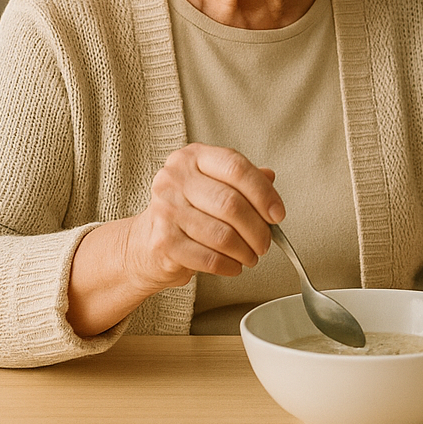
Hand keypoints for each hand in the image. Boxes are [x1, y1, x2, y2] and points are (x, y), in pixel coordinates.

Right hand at [124, 143, 285, 295]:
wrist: (145, 242)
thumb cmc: (188, 210)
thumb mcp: (215, 184)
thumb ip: (243, 179)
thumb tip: (270, 179)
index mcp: (194, 157)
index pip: (236, 167)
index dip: (263, 193)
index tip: (278, 214)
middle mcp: (175, 178)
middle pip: (231, 203)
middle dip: (258, 229)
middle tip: (266, 242)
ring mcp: (166, 209)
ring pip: (222, 235)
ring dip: (245, 251)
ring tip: (251, 256)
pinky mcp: (163, 242)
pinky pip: (209, 258)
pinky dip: (229, 266)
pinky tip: (234, 266)